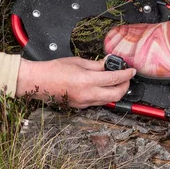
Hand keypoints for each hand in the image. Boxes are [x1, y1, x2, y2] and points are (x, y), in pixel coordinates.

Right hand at [15, 57, 135, 107]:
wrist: (38, 82)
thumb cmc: (54, 69)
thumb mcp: (78, 62)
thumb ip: (96, 65)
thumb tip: (108, 64)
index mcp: (87, 81)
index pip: (114, 79)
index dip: (126, 74)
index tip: (131, 70)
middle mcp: (87, 94)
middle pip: (116, 95)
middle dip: (125, 86)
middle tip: (126, 78)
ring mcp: (84, 103)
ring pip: (108, 100)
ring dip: (115, 92)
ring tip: (115, 81)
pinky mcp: (80, 106)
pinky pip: (97, 102)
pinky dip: (104, 95)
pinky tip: (102, 87)